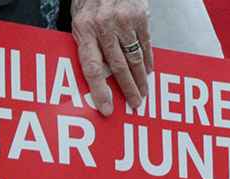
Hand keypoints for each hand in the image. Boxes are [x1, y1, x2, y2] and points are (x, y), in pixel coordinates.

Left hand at [71, 0, 151, 114]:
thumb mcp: (81, 18)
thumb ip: (87, 43)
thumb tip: (98, 75)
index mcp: (84, 28)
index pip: (92, 67)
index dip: (100, 91)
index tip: (107, 109)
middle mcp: (104, 25)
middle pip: (118, 67)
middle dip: (128, 89)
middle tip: (135, 105)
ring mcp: (123, 21)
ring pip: (134, 59)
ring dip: (140, 80)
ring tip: (143, 93)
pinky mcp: (140, 17)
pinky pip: (145, 46)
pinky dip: (147, 61)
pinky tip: (148, 72)